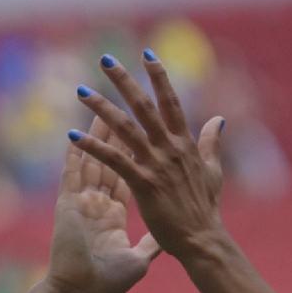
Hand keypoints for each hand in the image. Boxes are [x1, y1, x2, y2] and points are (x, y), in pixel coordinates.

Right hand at [44, 114, 160, 292]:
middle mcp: (97, 203)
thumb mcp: (139, 260)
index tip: (144, 130)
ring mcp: (81, 201)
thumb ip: (153, 244)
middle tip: (125, 106)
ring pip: (92, 158)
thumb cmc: (106, 284)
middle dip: (118, 131)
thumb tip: (171, 240)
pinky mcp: (68, 204)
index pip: (128, 174)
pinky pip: (72, 171)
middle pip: (110, 159)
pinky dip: (75, 150)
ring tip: (104, 104)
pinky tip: (77, 130)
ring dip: (98, 132)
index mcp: (113, 215)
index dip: (135, 152)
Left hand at [70, 52, 226, 259]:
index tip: (147, 53)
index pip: (170, 102)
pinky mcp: (144, 183)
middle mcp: (171, 148)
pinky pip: (114, 160)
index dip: (159, 76)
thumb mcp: (212, 170)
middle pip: (144, 106)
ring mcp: (157, 164)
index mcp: (185, 143)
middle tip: (105, 59)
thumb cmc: (204, 209)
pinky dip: (92, 147)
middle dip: (124, 80)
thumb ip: (212, 143)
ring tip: (80, 91)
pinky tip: (72, 136)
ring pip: (125, 128)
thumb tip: (219, 118)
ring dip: (101, 107)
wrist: (202, 239)